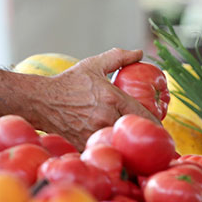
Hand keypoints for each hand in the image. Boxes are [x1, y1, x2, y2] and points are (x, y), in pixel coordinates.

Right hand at [33, 48, 157, 146]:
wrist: (41, 101)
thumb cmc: (68, 83)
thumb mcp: (92, 65)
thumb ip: (118, 58)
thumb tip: (139, 52)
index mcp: (112, 98)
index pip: (143, 114)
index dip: (155, 123)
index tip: (160, 128)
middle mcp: (105, 117)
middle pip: (134, 131)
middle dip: (142, 134)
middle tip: (148, 136)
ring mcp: (95, 132)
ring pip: (120, 142)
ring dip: (127, 143)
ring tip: (134, 145)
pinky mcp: (85, 144)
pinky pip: (104, 148)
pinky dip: (110, 148)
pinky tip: (115, 149)